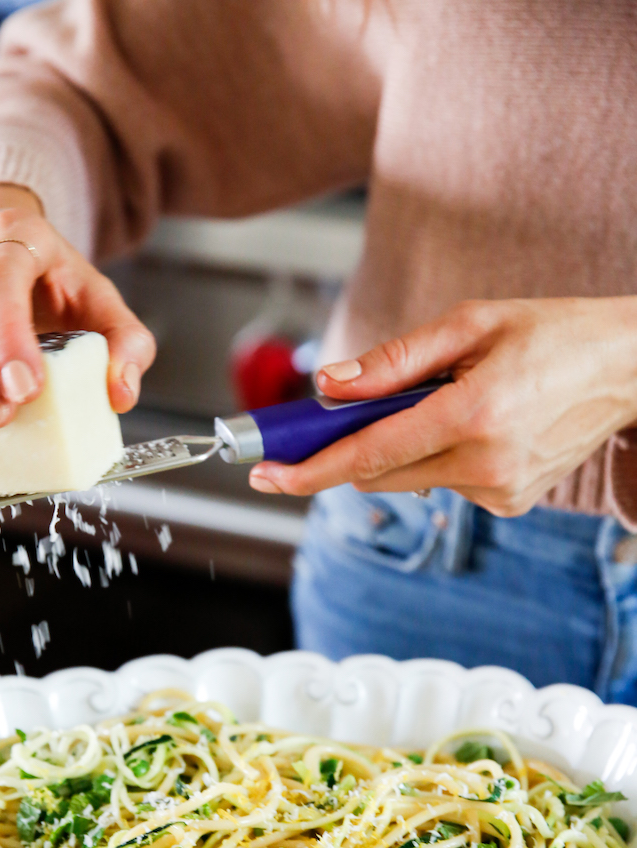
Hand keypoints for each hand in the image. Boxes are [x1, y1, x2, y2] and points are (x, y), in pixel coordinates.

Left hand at [249, 297, 636, 516]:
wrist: (628, 370)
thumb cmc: (552, 334)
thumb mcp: (470, 324)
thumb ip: (393, 360)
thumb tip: (330, 387)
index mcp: (473, 413)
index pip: (368, 454)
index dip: (309, 468)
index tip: (266, 474)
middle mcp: (485, 464)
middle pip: (378, 473)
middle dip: (347, 448)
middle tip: (334, 417)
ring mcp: (500, 491)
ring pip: (409, 479)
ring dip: (403, 446)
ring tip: (450, 401)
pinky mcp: (509, 503)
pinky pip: (445, 484)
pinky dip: (440, 457)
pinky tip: (478, 425)